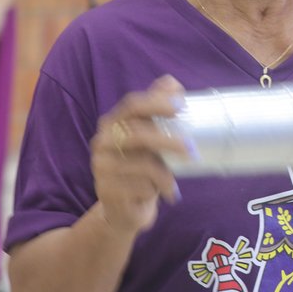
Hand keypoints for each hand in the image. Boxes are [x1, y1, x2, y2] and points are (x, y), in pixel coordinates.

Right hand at [92, 75, 191, 233]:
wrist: (123, 208)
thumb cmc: (141, 166)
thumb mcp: (151, 137)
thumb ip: (158, 107)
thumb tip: (172, 83)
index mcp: (114, 122)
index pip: (133, 104)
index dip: (156, 102)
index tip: (181, 106)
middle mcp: (102, 141)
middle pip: (138, 134)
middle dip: (168, 141)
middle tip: (192, 151)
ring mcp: (101, 166)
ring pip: (142, 165)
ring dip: (165, 174)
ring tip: (172, 182)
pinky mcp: (106, 190)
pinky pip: (141, 187)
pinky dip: (158, 190)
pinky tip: (163, 194)